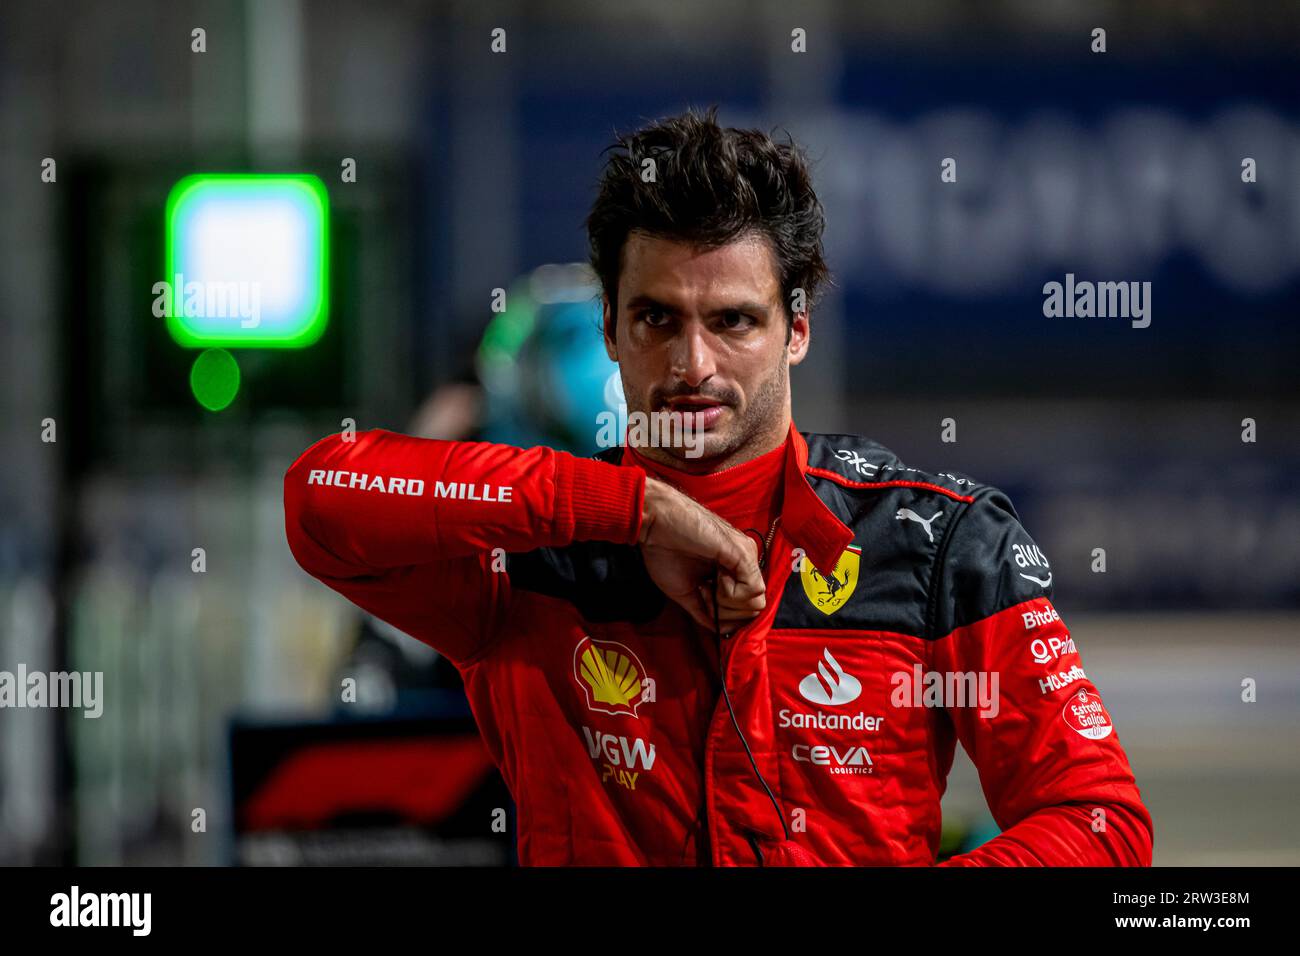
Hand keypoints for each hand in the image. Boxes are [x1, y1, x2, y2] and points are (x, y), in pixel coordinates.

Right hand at [637, 477, 766, 633]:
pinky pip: (751, 590)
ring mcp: (745, 556)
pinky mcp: (743, 553)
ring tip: (707, 583)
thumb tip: (718, 630)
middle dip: (727, 613)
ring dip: (727, 604)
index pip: (746, 606)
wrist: (655, 525)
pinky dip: (729, 595)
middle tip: (704, 592)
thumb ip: (704, 610)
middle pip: (754, 608)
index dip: (725, 615)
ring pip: (756, 602)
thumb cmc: (664, 550)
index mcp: (731, 569)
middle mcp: (743, 561)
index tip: (702, 600)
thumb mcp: (686, 591)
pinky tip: (713, 578)